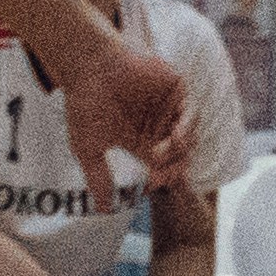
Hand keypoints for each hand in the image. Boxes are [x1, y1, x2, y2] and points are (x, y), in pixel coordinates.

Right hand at [58, 35, 194, 200]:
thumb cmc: (84, 103)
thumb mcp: (87, 147)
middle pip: (180, 157)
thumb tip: (101, 210)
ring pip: (189, 138)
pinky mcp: (175, 91)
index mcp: (141, 142)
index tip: (149, 184)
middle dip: (173, 169)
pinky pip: (191, 114)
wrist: (87, 65)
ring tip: (161, 152)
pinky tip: (173, 135)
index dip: (161, 180)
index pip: (162, 168)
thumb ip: (98, 177)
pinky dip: (187, 127)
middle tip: (160, 172)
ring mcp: (168, 109)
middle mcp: (158, 127)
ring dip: (180, 151)